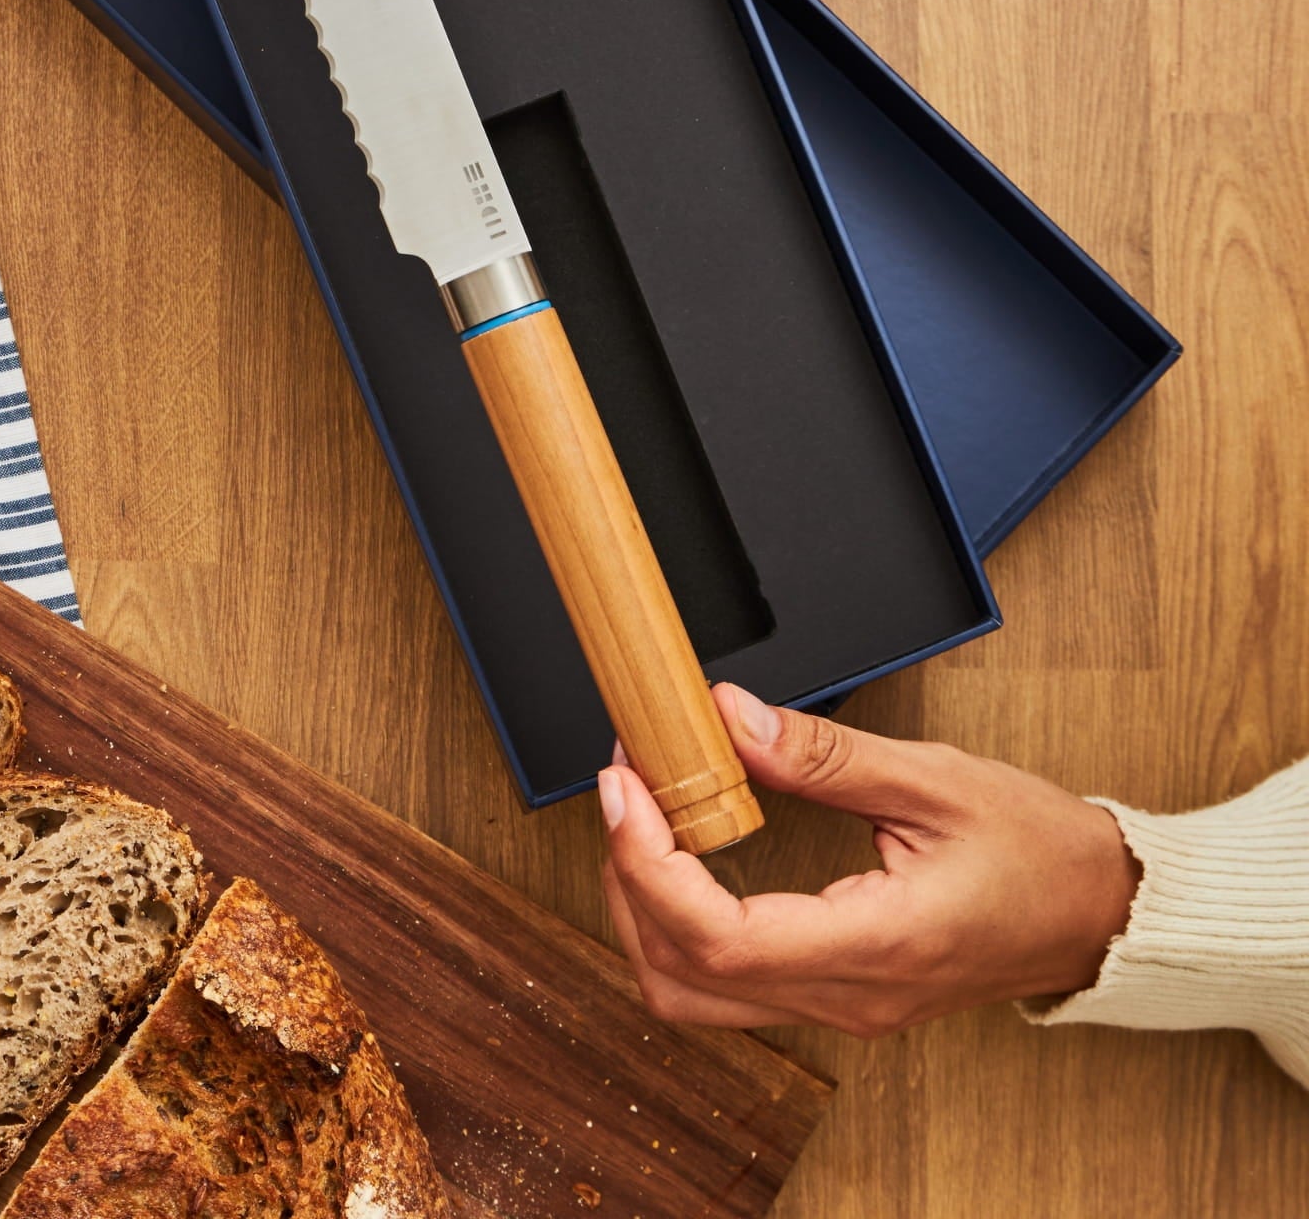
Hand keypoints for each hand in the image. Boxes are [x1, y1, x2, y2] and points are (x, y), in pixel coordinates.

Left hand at [599, 685, 1141, 1035]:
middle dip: (627, 883)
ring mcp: (842, 1007)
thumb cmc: (1040, 851)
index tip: (624, 789)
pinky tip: (681, 857)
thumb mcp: (935, 779)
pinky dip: (681, 927)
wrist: (1103, 913)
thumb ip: (820, 755)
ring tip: (641, 818)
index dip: (647, 866)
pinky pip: (729, 986)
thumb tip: (726, 717)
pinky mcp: (838, 997)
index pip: (719, 942)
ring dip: (644, 913)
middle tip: (621, 787)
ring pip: (695, 997)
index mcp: (877, 946)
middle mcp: (849, 997)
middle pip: (683, 981)